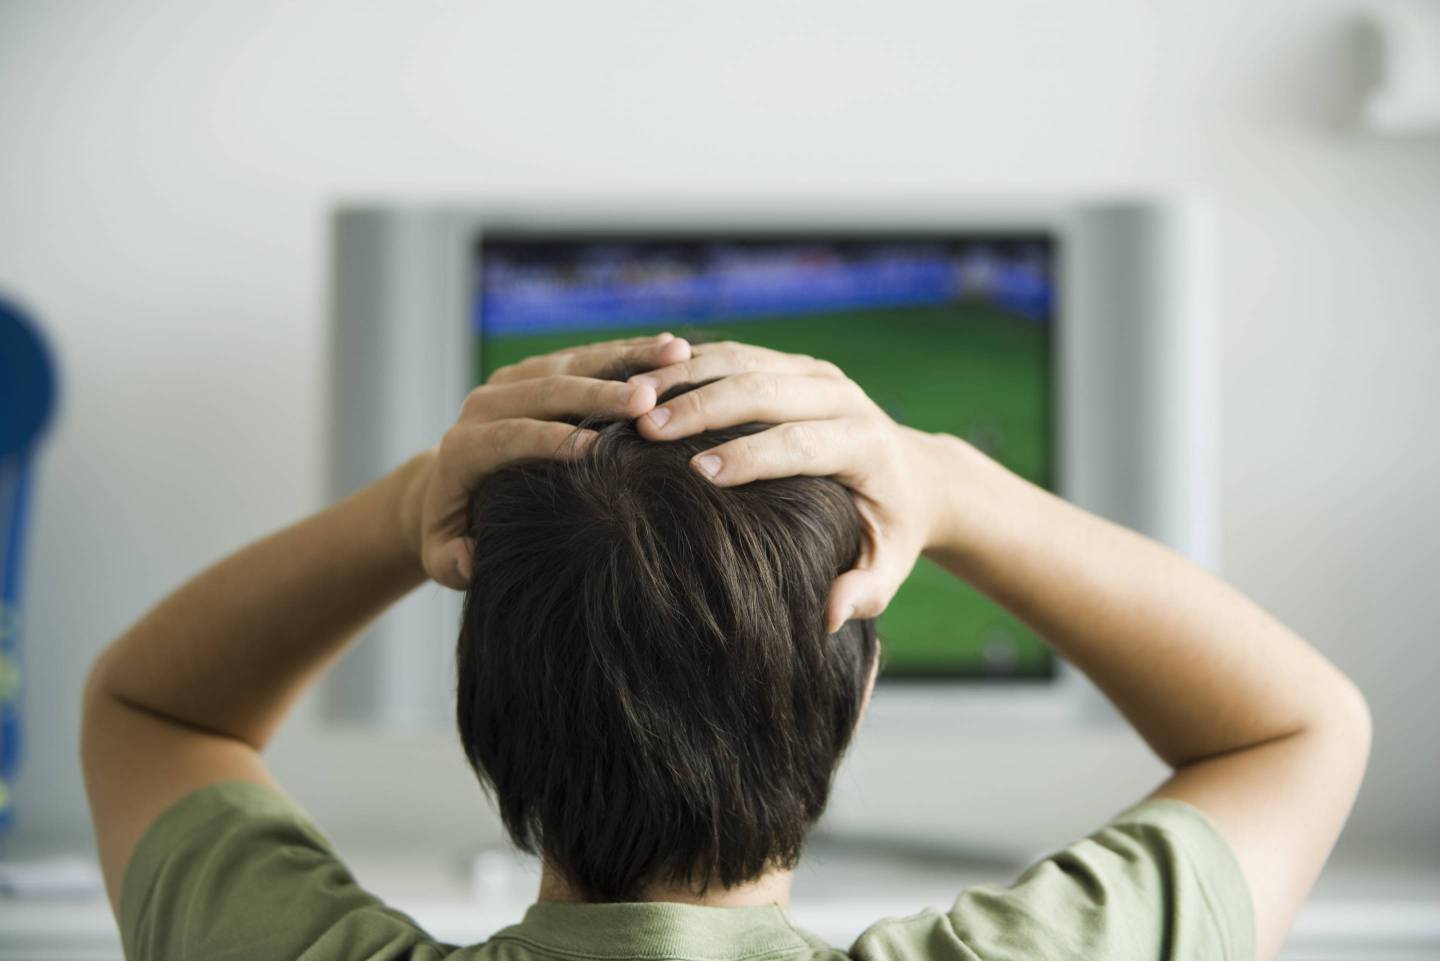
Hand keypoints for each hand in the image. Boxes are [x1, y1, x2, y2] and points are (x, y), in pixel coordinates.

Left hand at [408, 333, 691, 587]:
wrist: (447, 485)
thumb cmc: (458, 530)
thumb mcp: (445, 555)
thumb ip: (451, 561)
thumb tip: (467, 557)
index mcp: (463, 448)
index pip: (509, 437)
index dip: (550, 439)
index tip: (597, 448)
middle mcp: (484, 405)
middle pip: (546, 391)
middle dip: (599, 395)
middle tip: (648, 403)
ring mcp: (512, 380)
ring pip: (572, 363)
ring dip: (626, 361)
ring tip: (676, 358)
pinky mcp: (537, 368)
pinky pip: (586, 355)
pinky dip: (629, 352)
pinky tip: (672, 350)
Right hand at [626, 341, 950, 631]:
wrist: (915, 473)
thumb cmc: (891, 530)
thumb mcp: (887, 568)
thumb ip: (863, 591)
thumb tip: (831, 615)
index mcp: (866, 445)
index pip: (801, 443)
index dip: (749, 455)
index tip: (697, 472)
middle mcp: (843, 397)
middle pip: (766, 390)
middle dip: (703, 408)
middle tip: (645, 429)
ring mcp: (818, 373)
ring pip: (745, 360)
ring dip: (686, 376)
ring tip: (634, 399)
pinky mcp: (795, 363)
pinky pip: (738, 353)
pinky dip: (690, 363)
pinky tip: (646, 381)